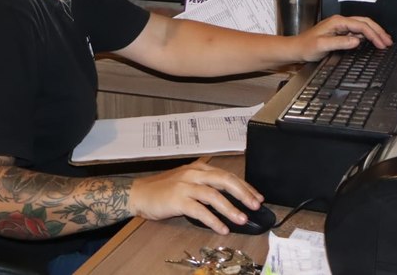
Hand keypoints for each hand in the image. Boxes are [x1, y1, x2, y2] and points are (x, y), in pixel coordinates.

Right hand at [129, 160, 263, 234]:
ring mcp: (185, 185)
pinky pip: (199, 210)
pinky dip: (213, 220)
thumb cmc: (163, 190)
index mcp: (199, 168)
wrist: (139, 193)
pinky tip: (222, 228)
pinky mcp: (177, 199)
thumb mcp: (187, 181)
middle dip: (243, 193)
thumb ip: (205, 185)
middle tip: (255, 205)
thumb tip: (230, 198)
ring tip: (242, 219)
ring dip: (230, 208)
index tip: (257, 197)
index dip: (244, 186)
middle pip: (224, 180)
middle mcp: (194, 174)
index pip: (227, 175)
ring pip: (213, 195)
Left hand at [294, 15, 391, 61]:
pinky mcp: (339, 32)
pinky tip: (372, 41)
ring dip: (374, 33)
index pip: (361, 25)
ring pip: (362, 26)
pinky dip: (367, 36)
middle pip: (364, 22)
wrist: (296, 49)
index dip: (374, 34)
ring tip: (385, 41)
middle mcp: (340, 22)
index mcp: (337, 22)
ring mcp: (340, 26)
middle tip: (388, 42)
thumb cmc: (306, 47)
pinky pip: (357, 31)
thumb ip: (340, 42)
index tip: (382, 44)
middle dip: (378, 31)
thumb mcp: (322, 46)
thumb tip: (357, 41)